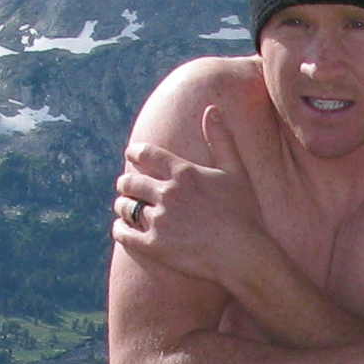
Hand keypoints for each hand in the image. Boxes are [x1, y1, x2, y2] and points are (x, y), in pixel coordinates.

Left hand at [111, 150, 265, 286]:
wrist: (244, 254)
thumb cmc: (244, 213)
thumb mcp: (236, 172)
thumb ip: (221, 139)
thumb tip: (212, 109)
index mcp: (184, 173)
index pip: (148, 154)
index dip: (135, 152)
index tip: (130, 153)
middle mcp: (167, 193)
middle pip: (131, 181)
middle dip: (125, 182)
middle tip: (125, 185)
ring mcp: (159, 220)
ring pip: (126, 207)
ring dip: (122, 205)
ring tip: (123, 207)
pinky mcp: (155, 246)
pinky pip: (125, 234)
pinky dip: (119, 230)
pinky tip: (120, 229)